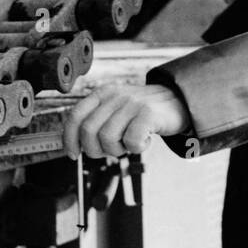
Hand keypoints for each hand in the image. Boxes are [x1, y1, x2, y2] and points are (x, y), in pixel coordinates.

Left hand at [62, 84, 191, 159]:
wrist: (177, 101)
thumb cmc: (143, 112)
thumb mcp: (116, 109)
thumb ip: (97, 121)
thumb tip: (75, 145)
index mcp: (103, 93)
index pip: (75, 116)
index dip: (70, 138)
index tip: (73, 154)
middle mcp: (115, 96)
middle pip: (89, 131)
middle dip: (95, 150)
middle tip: (111, 150)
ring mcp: (132, 103)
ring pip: (108, 138)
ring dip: (118, 150)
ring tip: (129, 143)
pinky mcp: (148, 113)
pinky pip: (131, 141)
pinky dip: (137, 148)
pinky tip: (144, 140)